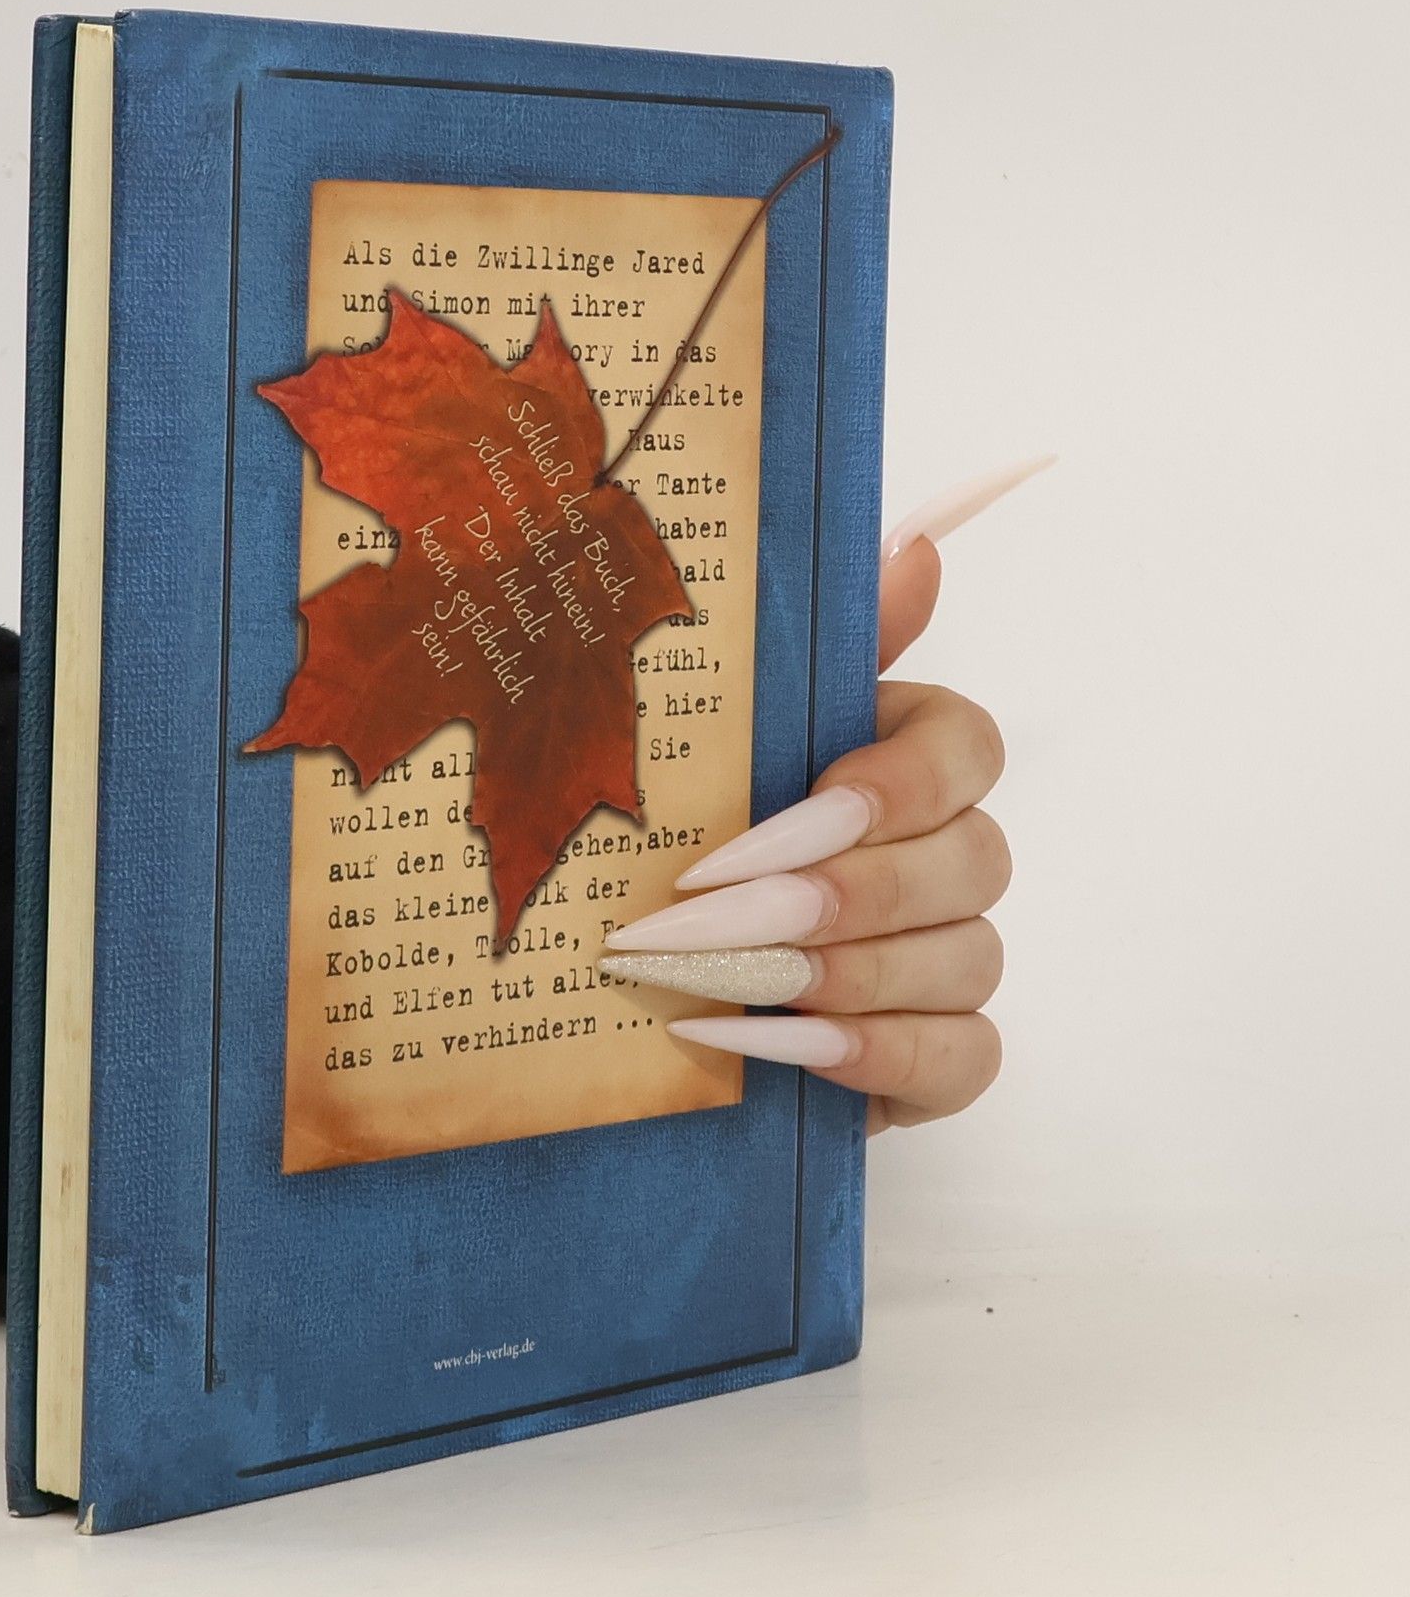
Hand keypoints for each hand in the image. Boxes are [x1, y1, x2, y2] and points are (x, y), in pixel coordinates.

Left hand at [599, 459, 1047, 1131]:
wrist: (622, 1001)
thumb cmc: (667, 854)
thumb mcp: (712, 747)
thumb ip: (811, 652)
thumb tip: (917, 540)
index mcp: (896, 762)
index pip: (967, 746)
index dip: (899, 780)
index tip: (799, 804)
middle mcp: (942, 855)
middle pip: (974, 859)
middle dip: (848, 889)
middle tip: (723, 912)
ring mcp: (950, 960)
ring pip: (968, 958)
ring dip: (850, 972)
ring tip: (736, 983)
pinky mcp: (940, 1057)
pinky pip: (965, 1055)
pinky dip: (876, 1054)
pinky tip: (776, 1043)